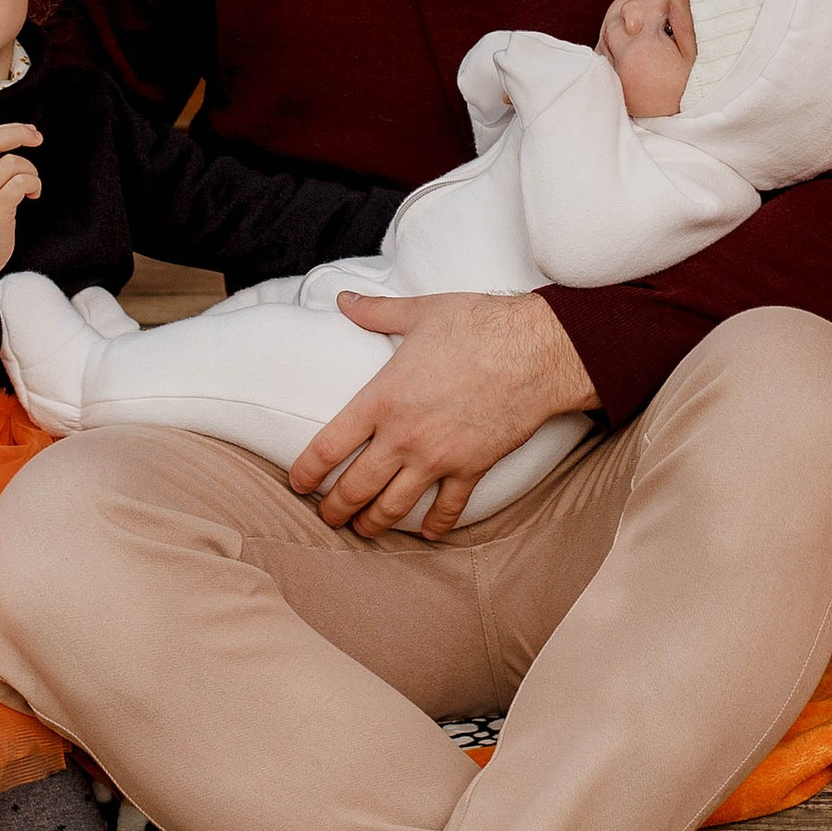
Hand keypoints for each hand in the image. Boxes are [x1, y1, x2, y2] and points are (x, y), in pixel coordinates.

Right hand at [0, 122, 42, 337]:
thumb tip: (15, 139)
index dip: (10, 129)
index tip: (29, 131)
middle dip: (20, 133)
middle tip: (38, 138)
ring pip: (12, 163)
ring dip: (31, 171)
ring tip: (31, 186)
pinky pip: (21, 182)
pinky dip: (34, 184)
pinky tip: (33, 194)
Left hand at [290, 291, 596, 541]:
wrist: (535, 350)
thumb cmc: (476, 325)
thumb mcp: (419, 312)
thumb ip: (374, 311)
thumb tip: (342, 298)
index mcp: (382, 398)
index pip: (328, 447)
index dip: (305, 473)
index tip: (296, 484)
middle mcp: (403, 436)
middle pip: (355, 488)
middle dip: (334, 509)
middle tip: (325, 516)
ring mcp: (438, 458)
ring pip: (393, 507)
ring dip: (372, 523)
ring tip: (362, 530)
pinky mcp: (471, 468)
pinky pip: (448, 509)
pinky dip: (434, 525)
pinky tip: (425, 533)